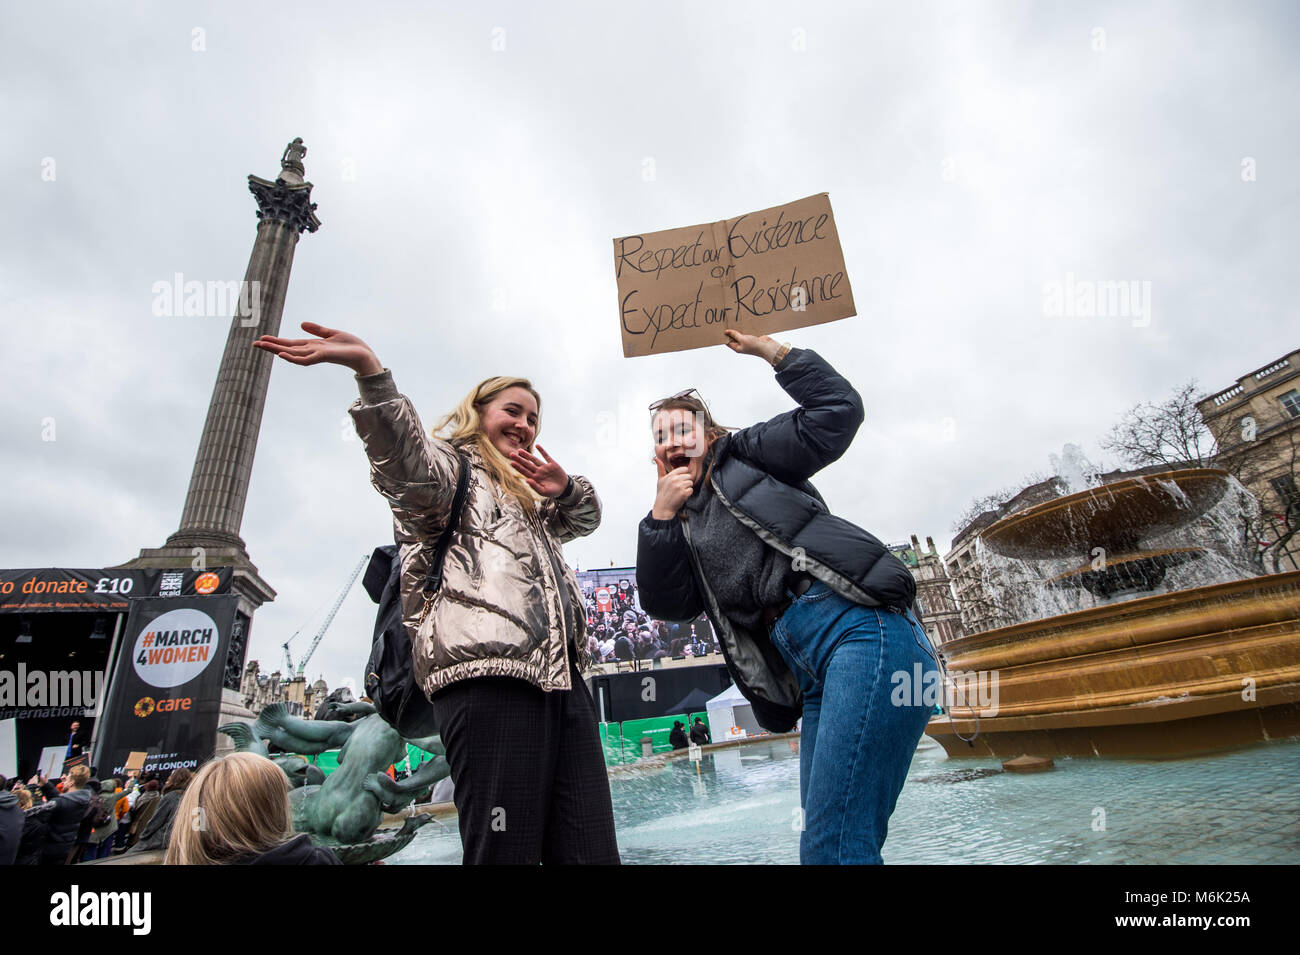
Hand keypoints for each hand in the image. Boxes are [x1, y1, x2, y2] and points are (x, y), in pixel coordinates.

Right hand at [251, 321, 382, 375]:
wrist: (364, 354)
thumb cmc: (350, 346)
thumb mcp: (331, 333)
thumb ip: (317, 330)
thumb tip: (301, 324)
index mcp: (312, 346)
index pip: (290, 343)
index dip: (276, 341)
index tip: (262, 338)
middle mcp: (311, 351)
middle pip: (287, 348)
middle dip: (271, 346)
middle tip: (254, 344)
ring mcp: (316, 355)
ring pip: (292, 354)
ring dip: (277, 350)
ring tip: (263, 346)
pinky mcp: (323, 356)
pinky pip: (305, 359)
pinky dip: (293, 358)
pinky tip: (283, 354)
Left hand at [509, 445, 568, 497]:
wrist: (564, 488)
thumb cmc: (552, 492)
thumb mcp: (544, 492)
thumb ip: (535, 486)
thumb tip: (527, 480)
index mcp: (535, 478)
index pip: (524, 471)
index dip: (518, 467)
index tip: (511, 462)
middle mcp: (538, 471)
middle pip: (527, 464)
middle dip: (519, 459)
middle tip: (511, 454)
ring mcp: (545, 467)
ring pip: (534, 459)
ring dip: (527, 455)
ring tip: (520, 450)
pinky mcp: (552, 464)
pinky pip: (546, 456)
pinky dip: (542, 451)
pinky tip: (537, 445)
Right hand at [652, 457, 692, 519]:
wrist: (663, 508)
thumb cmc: (662, 494)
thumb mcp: (660, 480)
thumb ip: (660, 469)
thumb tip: (656, 458)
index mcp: (670, 475)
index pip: (684, 469)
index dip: (684, 474)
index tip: (680, 480)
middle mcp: (675, 480)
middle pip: (689, 476)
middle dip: (686, 482)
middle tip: (679, 488)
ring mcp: (679, 487)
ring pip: (691, 483)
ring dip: (687, 488)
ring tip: (680, 492)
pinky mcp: (683, 494)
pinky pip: (691, 490)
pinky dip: (688, 494)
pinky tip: (681, 496)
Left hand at [723, 328, 781, 363]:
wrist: (767, 347)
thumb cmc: (754, 345)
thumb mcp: (742, 339)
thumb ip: (734, 335)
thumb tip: (726, 332)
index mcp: (737, 347)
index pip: (727, 341)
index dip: (724, 336)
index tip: (720, 329)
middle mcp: (741, 345)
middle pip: (733, 337)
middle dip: (730, 331)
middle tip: (726, 323)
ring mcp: (747, 341)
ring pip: (740, 334)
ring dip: (738, 329)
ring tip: (734, 321)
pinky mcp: (752, 337)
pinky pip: (747, 332)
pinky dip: (745, 328)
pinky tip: (743, 323)